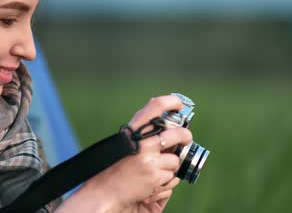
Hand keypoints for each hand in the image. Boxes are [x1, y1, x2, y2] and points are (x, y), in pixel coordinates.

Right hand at [85, 95, 192, 211]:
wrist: (106, 190)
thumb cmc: (116, 165)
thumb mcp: (125, 140)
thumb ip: (142, 126)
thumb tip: (156, 102)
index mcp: (133, 130)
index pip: (155, 106)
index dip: (171, 102)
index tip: (179, 104)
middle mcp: (141, 142)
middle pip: (177, 133)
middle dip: (185, 136)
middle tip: (186, 138)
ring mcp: (149, 159)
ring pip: (175, 159)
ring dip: (170, 164)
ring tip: (156, 168)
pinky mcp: (154, 175)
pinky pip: (171, 175)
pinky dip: (166, 178)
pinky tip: (153, 179)